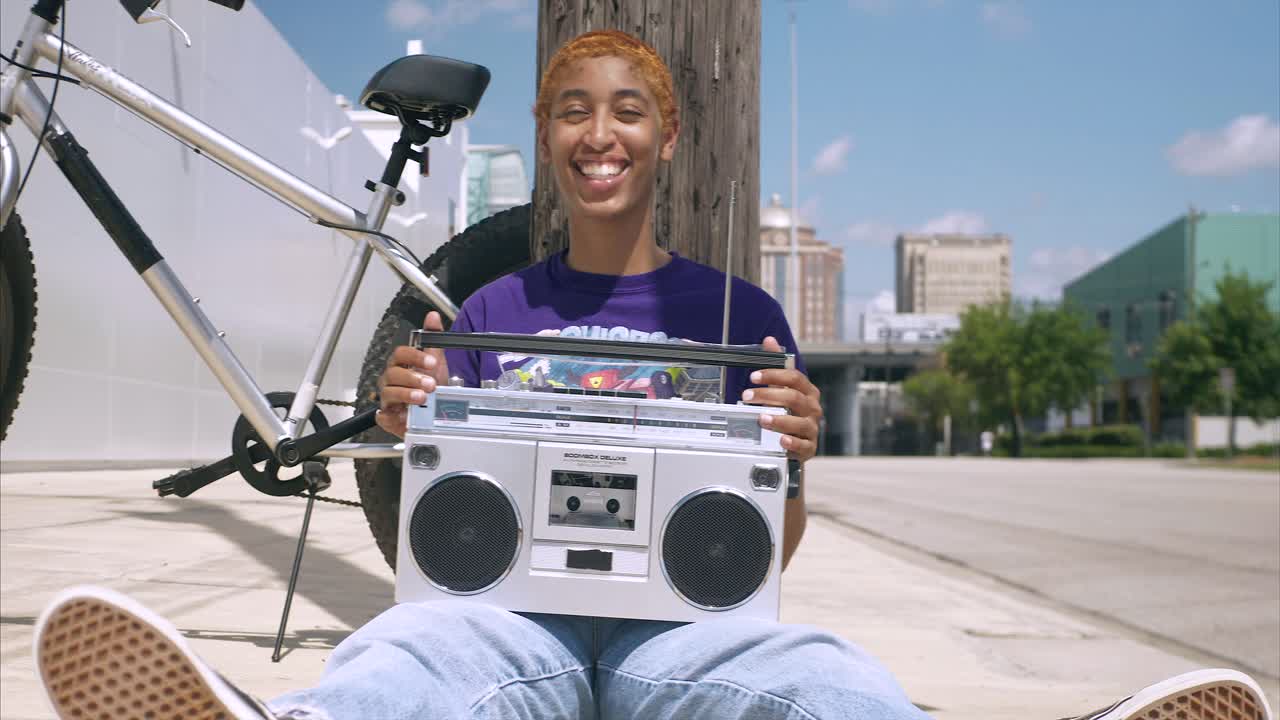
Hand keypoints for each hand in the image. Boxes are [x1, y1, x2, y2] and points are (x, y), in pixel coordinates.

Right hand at [375, 311, 449, 438]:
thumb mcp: (435, 362)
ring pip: (389, 393)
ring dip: (406, 394)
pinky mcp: (387, 417)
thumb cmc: (430, 385)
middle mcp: (391, 380)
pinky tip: (404, 416)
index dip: (415, 357)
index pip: (400, 354)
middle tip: (431, 384)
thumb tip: (432, 316)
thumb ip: (432, 339)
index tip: (432, 362)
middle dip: (413, 378)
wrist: (434, 411)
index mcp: (401, 365)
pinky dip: (393, 416)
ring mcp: (388, 398)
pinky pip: (383, 416)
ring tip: (422, 398)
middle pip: (393, 374)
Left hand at [741, 336, 821, 462]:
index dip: (774, 375)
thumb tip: (770, 340)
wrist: (799, 440)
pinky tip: (781, 440)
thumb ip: (778, 364)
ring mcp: (811, 428)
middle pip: (793, 398)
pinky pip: (803, 445)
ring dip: (779, 420)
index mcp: (807, 391)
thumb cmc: (790, 411)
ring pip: (798, 422)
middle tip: (747, 396)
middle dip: (768, 396)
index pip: (794, 377)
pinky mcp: (809, 447)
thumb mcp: (783, 387)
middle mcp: (812, 408)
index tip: (754, 376)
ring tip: (761, 418)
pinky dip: (792, 442)